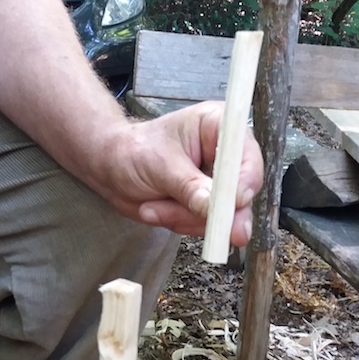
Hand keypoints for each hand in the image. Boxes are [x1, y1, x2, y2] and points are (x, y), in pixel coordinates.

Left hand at [93, 101, 263, 244]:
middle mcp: (224, 155)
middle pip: (241, 193)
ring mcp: (215, 183)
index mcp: (219, 128)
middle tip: (213, 232)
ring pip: (220, 216)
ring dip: (184, 218)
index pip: (247, 157)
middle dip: (214, 213)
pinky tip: (156, 209)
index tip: (234, 203)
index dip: (244, 183)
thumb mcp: (161, 166)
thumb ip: (190, 187)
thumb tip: (215, 207)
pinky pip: (204, 226)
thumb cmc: (134, 151)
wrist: (111, 169)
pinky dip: (178, 223)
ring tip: (154, 207)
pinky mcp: (205, 205)